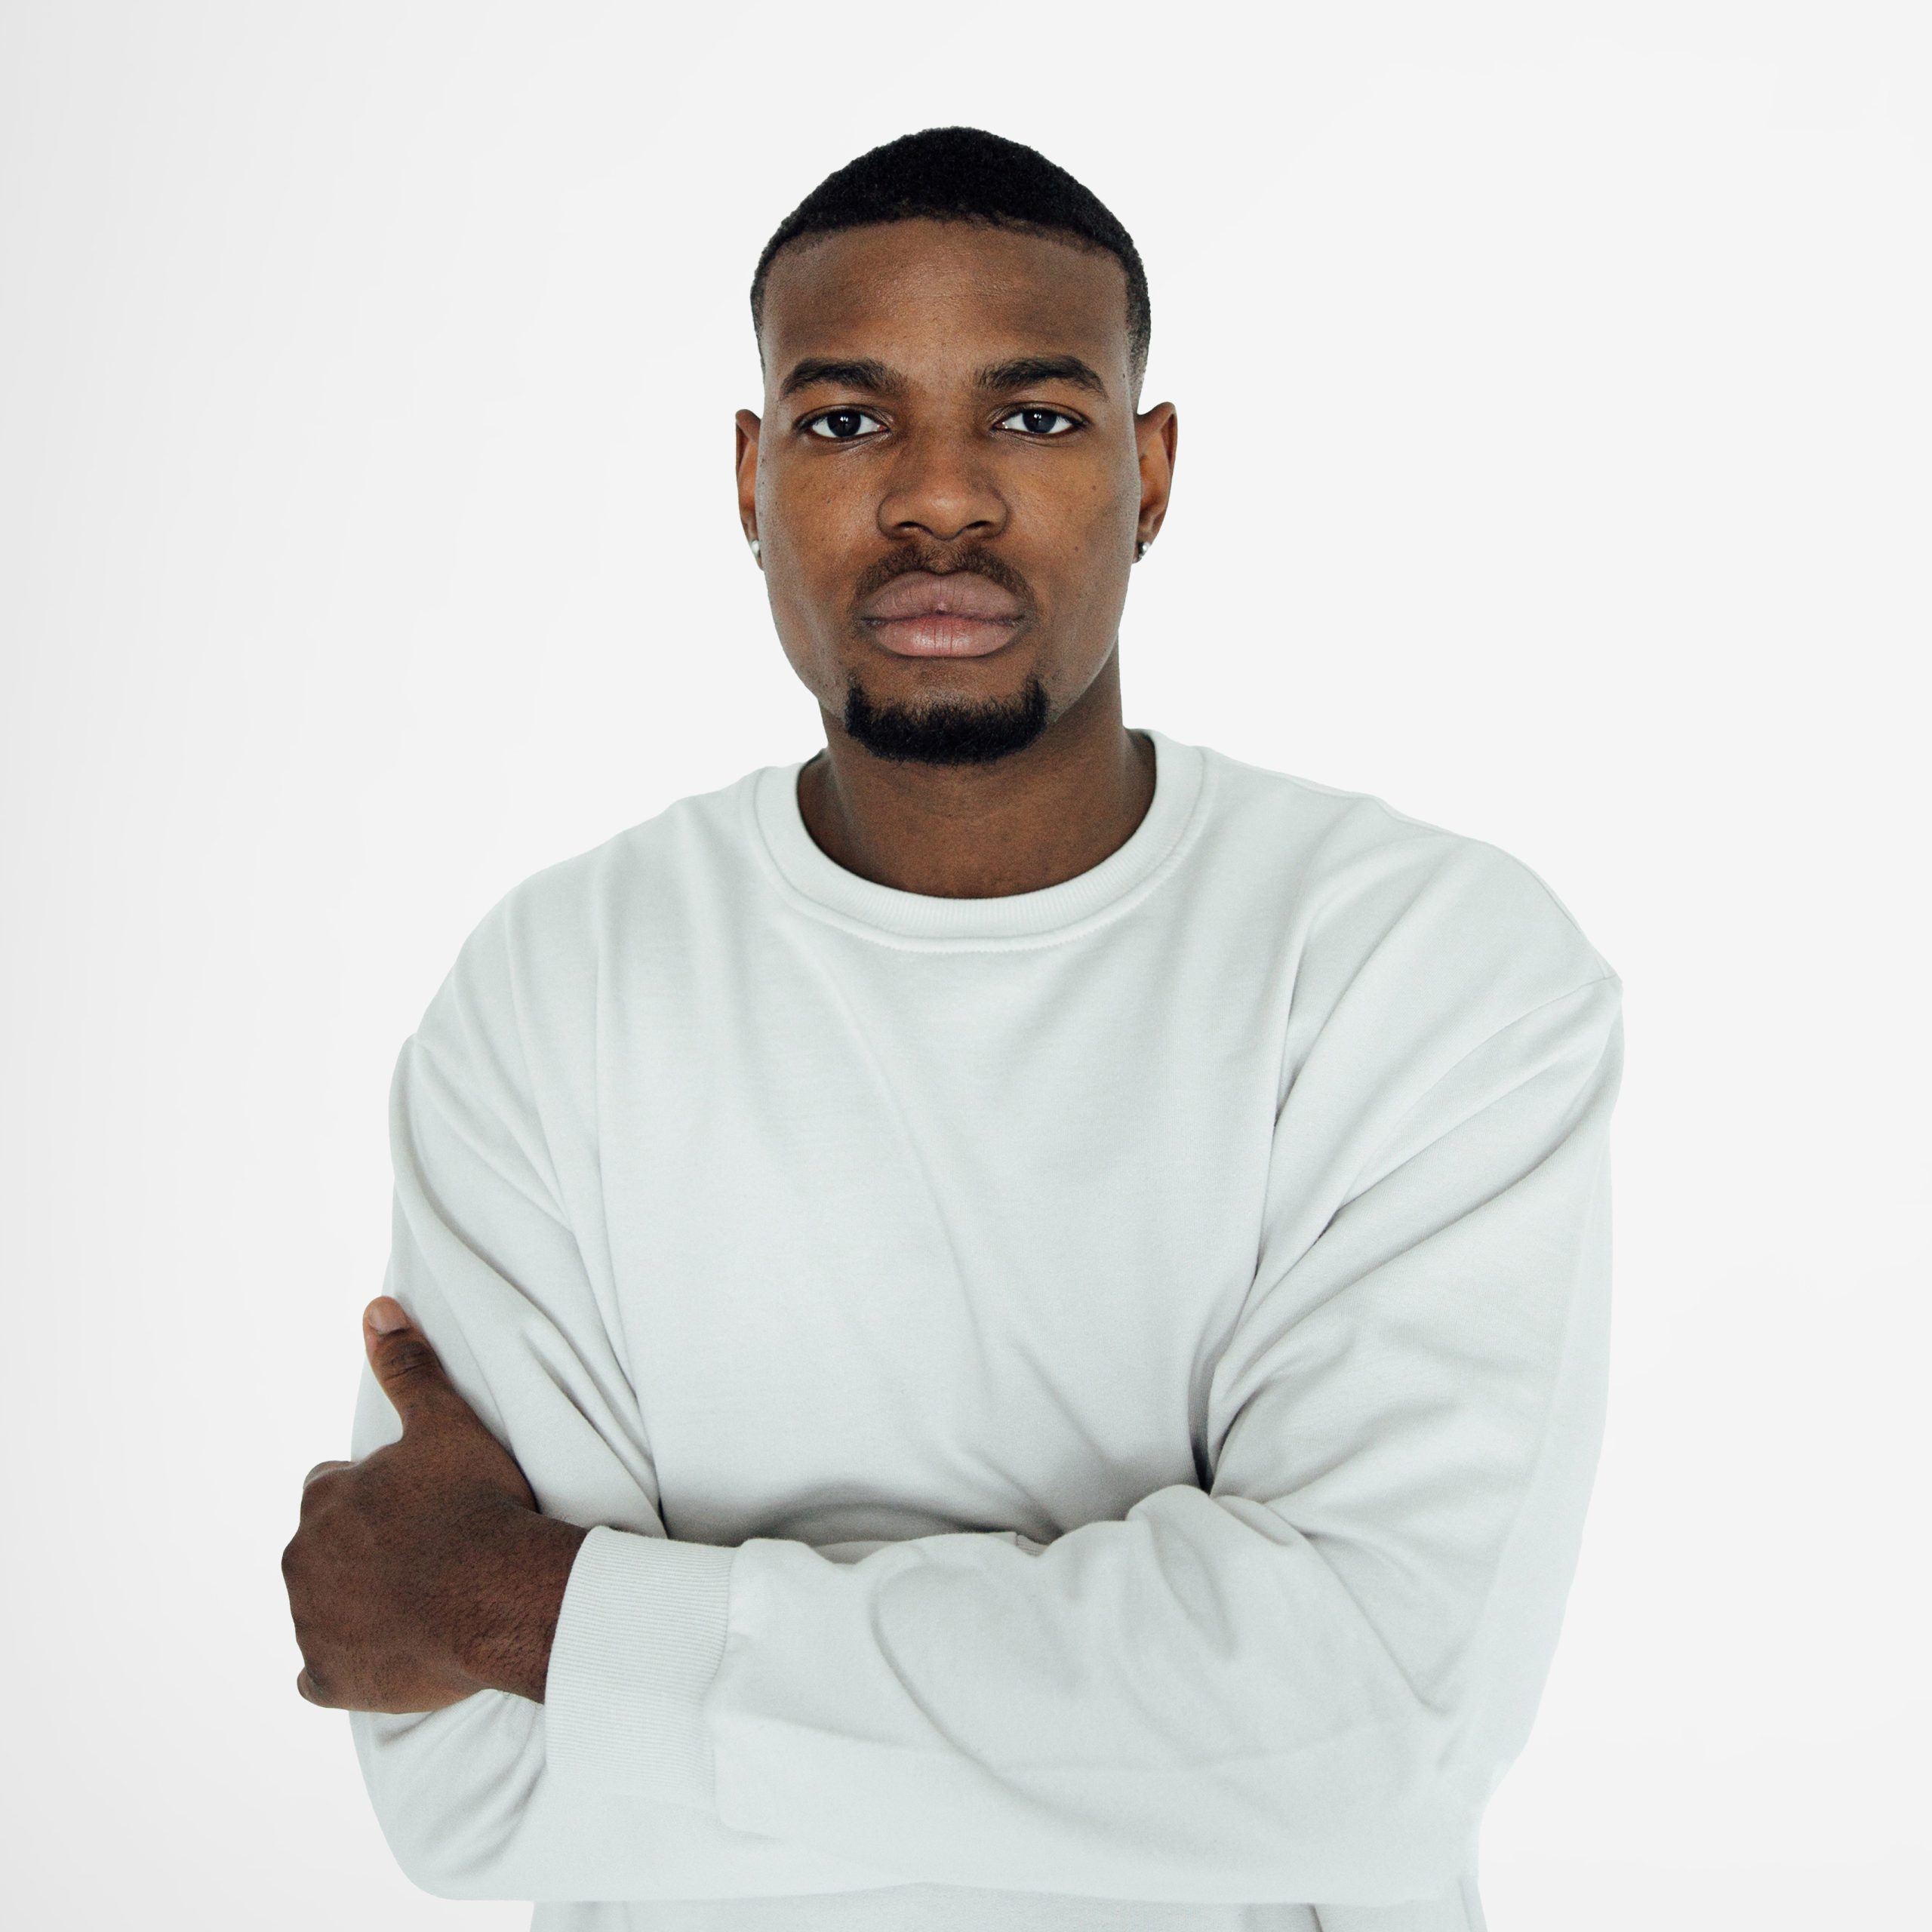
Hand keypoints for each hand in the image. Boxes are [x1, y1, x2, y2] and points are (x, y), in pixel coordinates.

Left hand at [282, 1296, 582, 1711]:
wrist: (498, 1591)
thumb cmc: (475, 1504)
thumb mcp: (445, 1424)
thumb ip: (406, 1368)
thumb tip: (375, 1309)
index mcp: (323, 1501)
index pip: (330, 1491)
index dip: (375, 1496)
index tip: (416, 1506)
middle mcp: (301, 1562)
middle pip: (322, 1550)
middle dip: (361, 1550)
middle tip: (423, 1552)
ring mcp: (312, 1626)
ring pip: (322, 1609)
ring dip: (356, 1604)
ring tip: (418, 1599)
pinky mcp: (329, 1679)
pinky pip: (321, 1676)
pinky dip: (345, 1667)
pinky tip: (384, 1655)